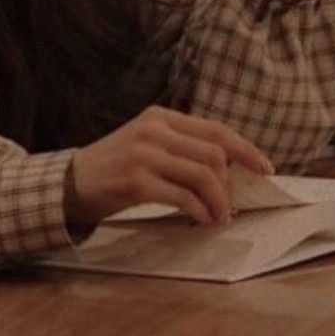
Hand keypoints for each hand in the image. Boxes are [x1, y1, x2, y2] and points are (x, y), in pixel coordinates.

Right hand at [64, 105, 273, 227]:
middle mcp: (153, 130)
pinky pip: (183, 197)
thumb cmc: (114, 167)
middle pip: (215, 154)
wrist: (69, 183)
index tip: (264, 168)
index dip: (246, 149)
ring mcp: (143, 154)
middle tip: (230, 205)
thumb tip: (228, 167)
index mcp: (159, 116)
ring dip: (219, 202)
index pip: (215, 129)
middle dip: (230, 184)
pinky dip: (199, 211)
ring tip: (219, 217)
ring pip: (203, 176)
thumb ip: (180, 146)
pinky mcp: (135, 181)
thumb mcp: (146, 143)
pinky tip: (199, 220)